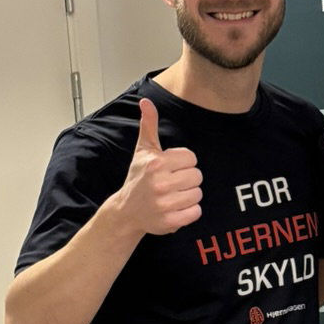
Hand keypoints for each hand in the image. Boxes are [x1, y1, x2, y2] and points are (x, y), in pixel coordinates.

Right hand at [117, 97, 202, 235]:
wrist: (126, 212)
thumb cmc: (137, 178)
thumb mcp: (142, 151)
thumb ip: (148, 125)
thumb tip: (145, 102)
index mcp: (157, 163)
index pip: (191, 158)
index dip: (184, 163)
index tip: (171, 169)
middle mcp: (160, 183)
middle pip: (197, 176)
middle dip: (188, 180)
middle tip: (173, 183)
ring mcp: (165, 204)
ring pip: (198, 194)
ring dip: (189, 196)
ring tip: (173, 196)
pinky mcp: (170, 221)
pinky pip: (196, 212)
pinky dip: (189, 212)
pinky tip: (176, 208)